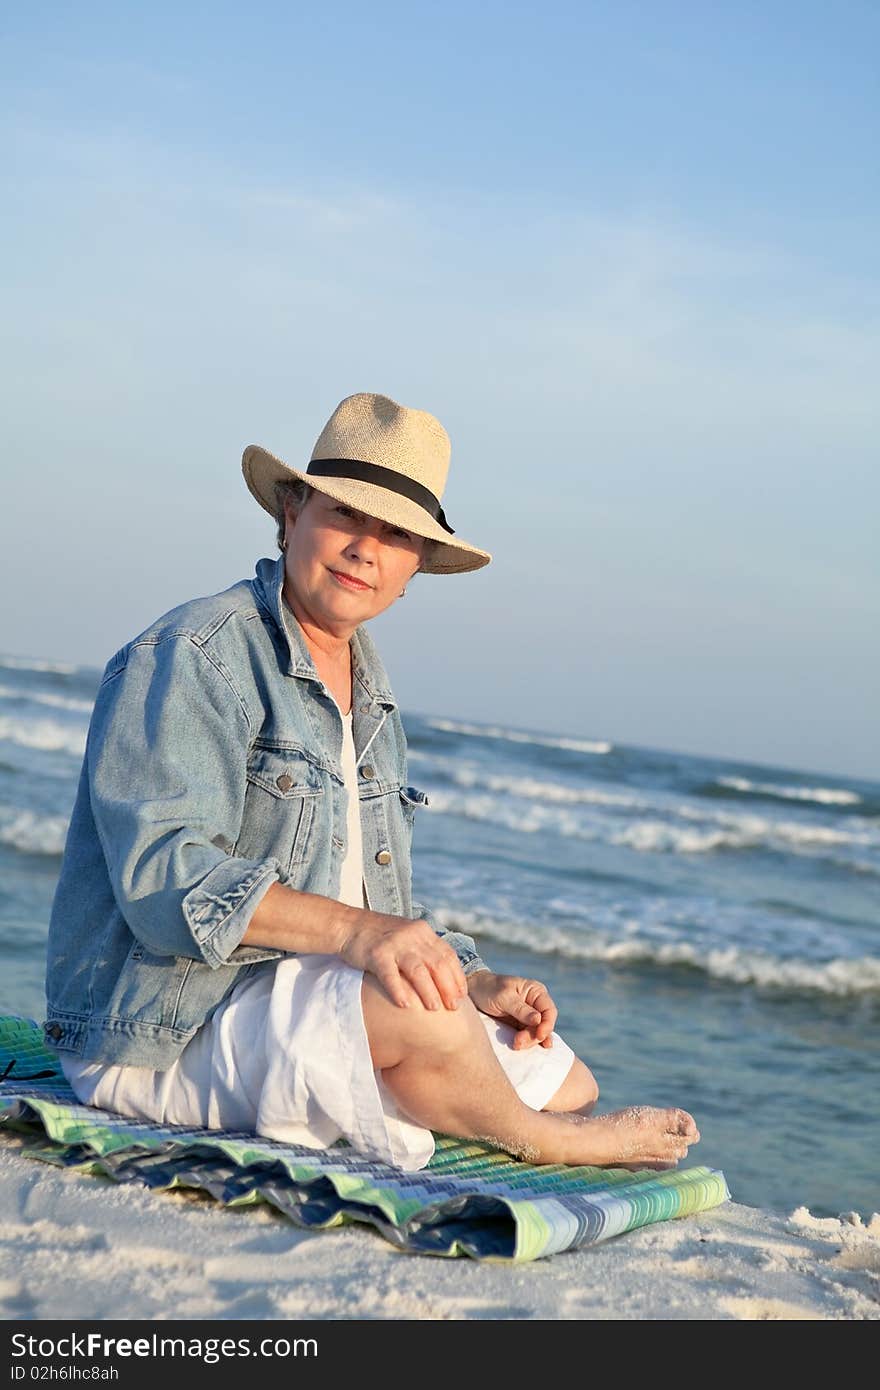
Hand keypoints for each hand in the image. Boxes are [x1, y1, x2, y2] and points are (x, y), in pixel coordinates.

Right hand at [338, 909, 467, 1011]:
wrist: (348, 925)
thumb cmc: (380, 936)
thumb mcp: (408, 936)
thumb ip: (424, 950)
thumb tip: (444, 978)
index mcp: (423, 931)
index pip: (448, 954)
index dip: (457, 976)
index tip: (462, 995)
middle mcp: (412, 935)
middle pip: (437, 963)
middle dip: (448, 987)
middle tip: (453, 1007)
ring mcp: (395, 944)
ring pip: (418, 970)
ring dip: (429, 991)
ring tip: (434, 1008)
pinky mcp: (376, 953)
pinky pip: (390, 975)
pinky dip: (398, 990)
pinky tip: (405, 1005)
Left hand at [466, 971, 557, 1049]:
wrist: (472, 992)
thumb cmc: (488, 989)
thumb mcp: (504, 997)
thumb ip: (521, 1009)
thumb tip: (539, 1020)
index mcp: (535, 992)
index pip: (549, 1011)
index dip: (547, 1025)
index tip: (539, 1035)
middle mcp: (535, 1004)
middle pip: (543, 1025)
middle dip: (534, 1036)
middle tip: (519, 1042)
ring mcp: (527, 1016)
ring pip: (536, 1033)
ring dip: (529, 1041)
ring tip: (516, 1045)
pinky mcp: (519, 1025)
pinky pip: (527, 1035)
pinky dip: (527, 1042)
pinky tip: (528, 1047)